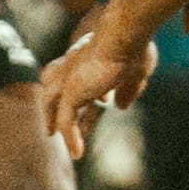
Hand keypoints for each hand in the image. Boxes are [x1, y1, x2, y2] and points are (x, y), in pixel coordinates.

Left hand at [43, 24, 156, 157]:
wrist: (124, 36)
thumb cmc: (134, 48)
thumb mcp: (137, 73)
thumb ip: (129, 90)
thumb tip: (120, 107)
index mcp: (89, 58)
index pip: (85, 77)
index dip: (93, 91)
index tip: (105, 104)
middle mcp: (74, 66)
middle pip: (60, 89)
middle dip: (57, 106)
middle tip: (58, 123)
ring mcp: (69, 79)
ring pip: (53, 104)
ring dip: (53, 120)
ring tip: (51, 136)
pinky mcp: (70, 92)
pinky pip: (66, 121)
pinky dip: (71, 137)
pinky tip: (77, 153)